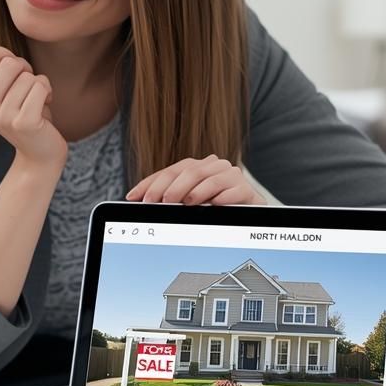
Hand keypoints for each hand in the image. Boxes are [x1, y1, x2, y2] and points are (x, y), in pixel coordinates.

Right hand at [0, 23, 65, 168]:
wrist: (39, 152)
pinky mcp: (24, 122)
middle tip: (27, 93)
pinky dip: (47, 91)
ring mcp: (1, 117)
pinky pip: (40, 85)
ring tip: (35, 104)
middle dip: (26, 72)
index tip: (15, 81)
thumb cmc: (22, 111)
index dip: (11, 61)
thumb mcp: (3, 82)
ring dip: (39, 85)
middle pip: (10, 62)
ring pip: (28, 75)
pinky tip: (44, 110)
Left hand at [126, 155, 263, 205]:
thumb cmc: (215, 212)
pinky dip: (224, 197)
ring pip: (210, 178)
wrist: (249, 218)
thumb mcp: (190, 205)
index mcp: (199, 168)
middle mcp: (215, 167)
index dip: (151, 183)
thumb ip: (171, 200)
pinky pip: (235, 190)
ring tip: (185, 203)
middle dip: (171, 187)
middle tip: (159, 202)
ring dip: (195, 191)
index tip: (136, 197)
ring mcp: (232, 176)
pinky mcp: (248, 190)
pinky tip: (214, 205)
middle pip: (190, 171)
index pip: (171, 171)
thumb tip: (140, 202)